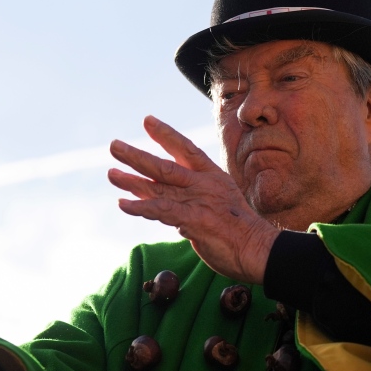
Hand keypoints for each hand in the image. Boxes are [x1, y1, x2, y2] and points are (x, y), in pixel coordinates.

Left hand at [108, 116, 279, 283]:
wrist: (259, 250)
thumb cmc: (240, 232)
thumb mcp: (219, 206)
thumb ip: (193, 204)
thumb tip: (171, 212)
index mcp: (212, 176)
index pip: (186, 149)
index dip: (166, 134)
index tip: (147, 121)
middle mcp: (203, 184)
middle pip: (163, 165)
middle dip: (136, 155)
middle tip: (114, 145)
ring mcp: (198, 201)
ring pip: (158, 186)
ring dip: (131, 181)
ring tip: (111, 174)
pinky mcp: (193, 220)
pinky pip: (161, 211)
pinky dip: (140, 208)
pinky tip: (123, 205)